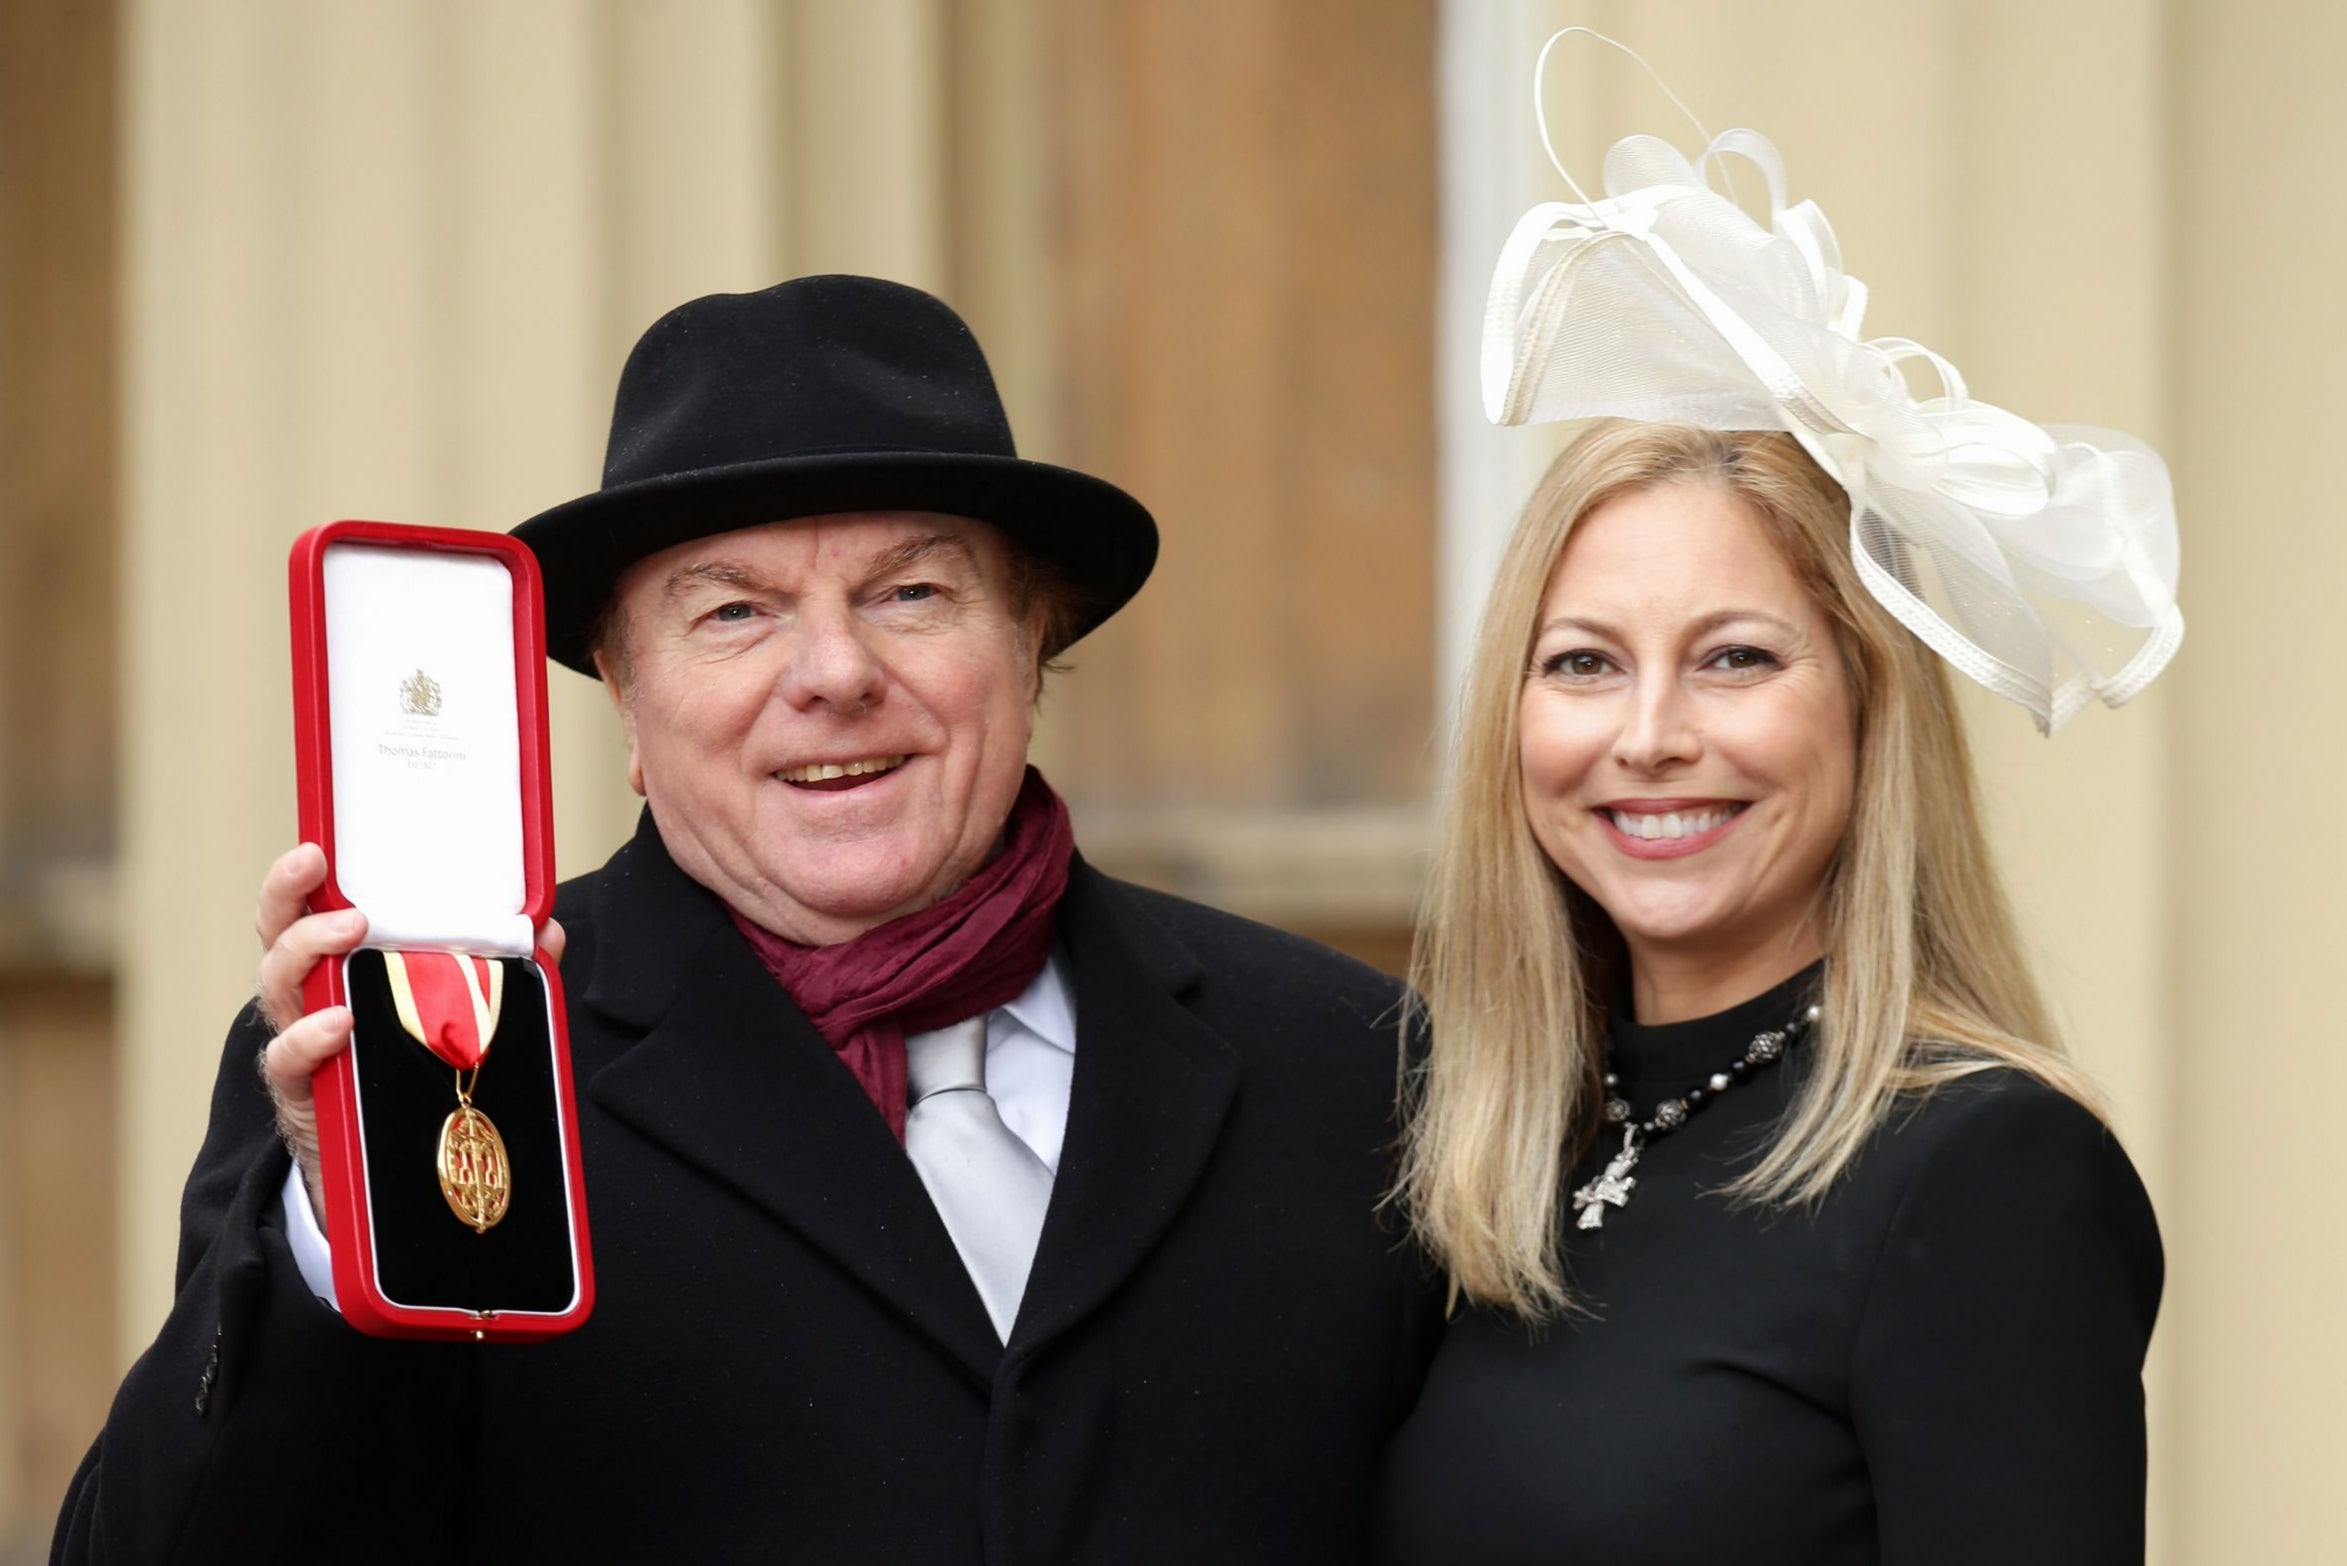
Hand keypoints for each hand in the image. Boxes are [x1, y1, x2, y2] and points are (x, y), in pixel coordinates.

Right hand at [255, 844, 564, 1231]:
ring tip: (350, 932)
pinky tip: (338, 1022)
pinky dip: (310, 1037)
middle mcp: (307, 997)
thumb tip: (548, 928)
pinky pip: (288, 1059)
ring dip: (307, 952)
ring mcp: (298, 1042)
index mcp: (339, 966)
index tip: (316, 849)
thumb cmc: (415, 1066)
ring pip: (278, 987)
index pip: (305, 910)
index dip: (298, 879)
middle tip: (331, 878)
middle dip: (289, 898)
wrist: (392, 1163)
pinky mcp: (303, 1092)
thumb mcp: (454, 1012)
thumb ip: (498, 969)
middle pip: (277, 936)